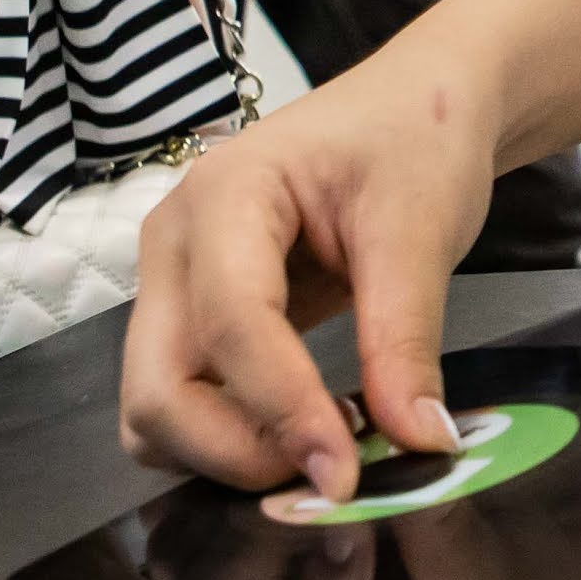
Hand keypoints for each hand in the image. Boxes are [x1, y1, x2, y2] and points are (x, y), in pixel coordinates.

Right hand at [121, 45, 496, 496]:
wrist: (416, 107)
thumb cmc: (416, 137)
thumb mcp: (423, 228)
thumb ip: (407, 339)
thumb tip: (418, 444)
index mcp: (224, 196)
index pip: (232, 325)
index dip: (284, 411)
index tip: (346, 472)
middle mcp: (175, 244)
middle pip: (158, 390)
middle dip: (235, 450)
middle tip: (334, 467)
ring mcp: (174, 285)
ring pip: (157, 411)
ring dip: (228, 453)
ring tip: (327, 441)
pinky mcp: (193, 320)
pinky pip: (186, 402)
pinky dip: (233, 438)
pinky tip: (308, 428)